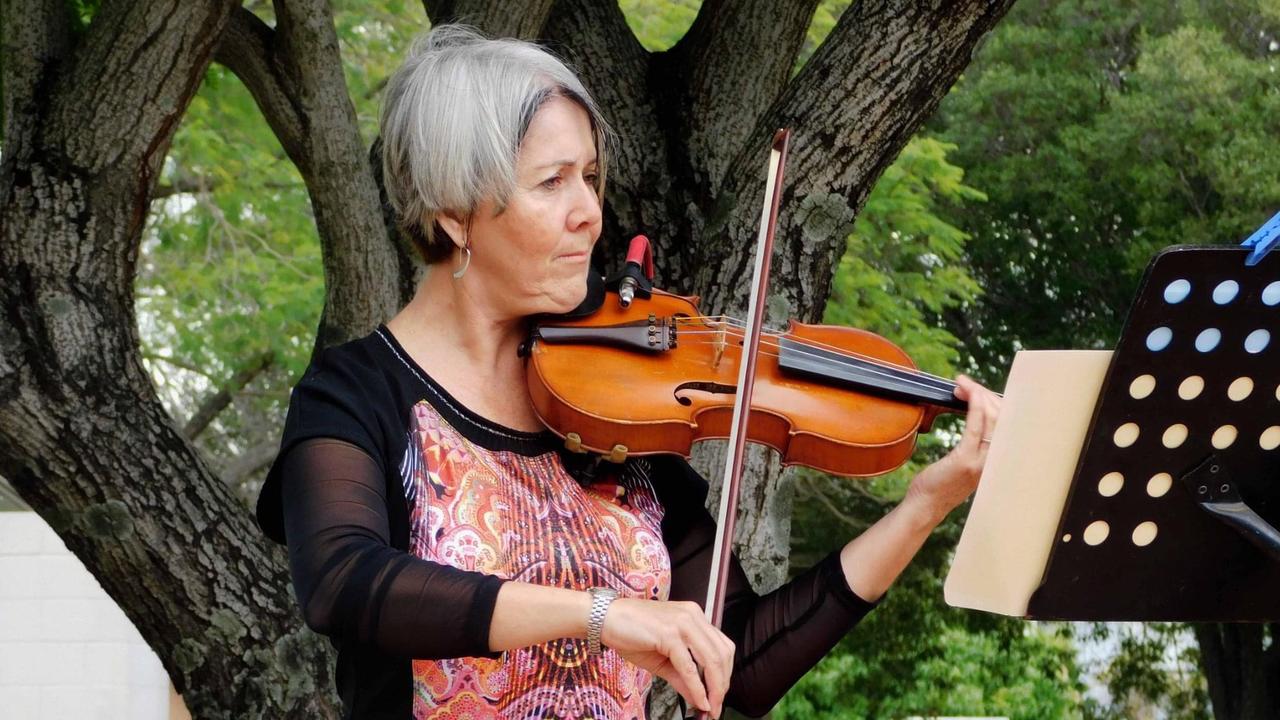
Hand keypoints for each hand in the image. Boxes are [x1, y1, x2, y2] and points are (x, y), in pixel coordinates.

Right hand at [600, 598, 733, 717]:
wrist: (604, 618)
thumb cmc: (630, 633)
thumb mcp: (662, 660)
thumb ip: (683, 677)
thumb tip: (700, 699)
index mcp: (694, 617)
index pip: (722, 647)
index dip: (725, 674)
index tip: (718, 696)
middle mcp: (693, 616)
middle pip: (722, 654)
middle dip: (722, 685)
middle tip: (716, 707)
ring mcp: (682, 623)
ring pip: (712, 659)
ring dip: (714, 688)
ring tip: (710, 707)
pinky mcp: (669, 633)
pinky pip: (689, 666)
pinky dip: (697, 687)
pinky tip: (698, 701)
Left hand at [904, 375, 1001, 523]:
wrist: (926, 506)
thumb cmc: (939, 482)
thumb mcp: (964, 461)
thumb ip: (975, 443)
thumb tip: (976, 414)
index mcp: (996, 458)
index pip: (1007, 422)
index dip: (994, 400)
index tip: (977, 388)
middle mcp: (995, 460)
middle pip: (1003, 417)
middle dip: (985, 394)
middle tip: (966, 383)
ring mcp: (982, 461)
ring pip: (992, 419)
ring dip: (978, 395)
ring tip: (962, 385)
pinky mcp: (966, 461)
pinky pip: (976, 427)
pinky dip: (974, 407)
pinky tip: (968, 395)